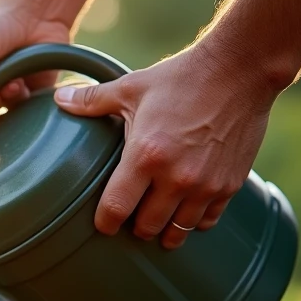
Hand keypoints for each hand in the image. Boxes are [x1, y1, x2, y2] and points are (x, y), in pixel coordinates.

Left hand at [53, 43, 277, 247]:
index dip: (105, 222)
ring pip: (178, 231)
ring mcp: (205, 185)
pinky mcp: (230, 184)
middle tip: (131, 217)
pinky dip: (195, 220)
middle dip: (135, 226)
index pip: (116, 209)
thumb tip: (59, 100)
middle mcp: (176, 177)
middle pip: (146, 227)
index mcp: (146, 156)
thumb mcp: (131, 87)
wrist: (241, 68)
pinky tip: (186, 210)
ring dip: (165, 230)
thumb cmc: (182, 78)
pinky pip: (208, 221)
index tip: (103, 223)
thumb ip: (93, 100)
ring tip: (157, 221)